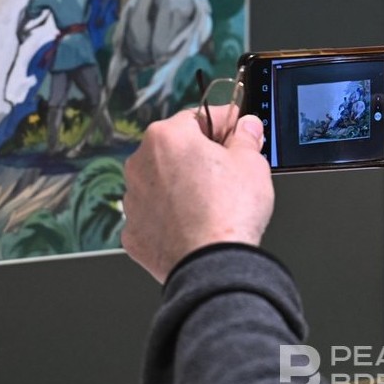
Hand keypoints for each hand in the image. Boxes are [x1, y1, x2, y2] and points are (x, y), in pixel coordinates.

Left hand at [121, 107, 273, 283]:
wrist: (212, 265)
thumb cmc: (229, 213)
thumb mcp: (251, 163)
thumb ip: (245, 137)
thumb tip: (246, 127)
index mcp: (166, 137)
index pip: (197, 118)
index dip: (221, 124)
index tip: (235, 132)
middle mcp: (140, 163)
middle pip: (174, 150)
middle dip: (198, 157)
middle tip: (227, 172)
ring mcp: (132, 199)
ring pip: (160, 184)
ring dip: (180, 188)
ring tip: (210, 205)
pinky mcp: (133, 232)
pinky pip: (153, 217)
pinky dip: (169, 219)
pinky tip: (192, 227)